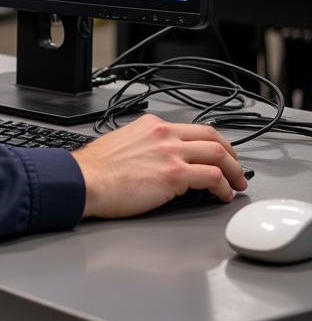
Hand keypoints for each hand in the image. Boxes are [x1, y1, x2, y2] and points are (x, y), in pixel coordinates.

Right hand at [72, 113, 247, 218]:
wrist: (85, 180)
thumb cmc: (95, 169)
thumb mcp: (121, 143)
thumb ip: (143, 145)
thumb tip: (156, 160)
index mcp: (151, 125)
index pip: (192, 129)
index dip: (210, 142)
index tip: (216, 152)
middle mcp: (164, 134)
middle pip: (212, 137)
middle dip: (230, 154)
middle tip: (235, 168)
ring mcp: (171, 152)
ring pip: (219, 154)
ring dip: (234, 171)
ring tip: (236, 183)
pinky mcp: (175, 174)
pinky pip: (213, 178)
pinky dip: (224, 187)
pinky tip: (222, 195)